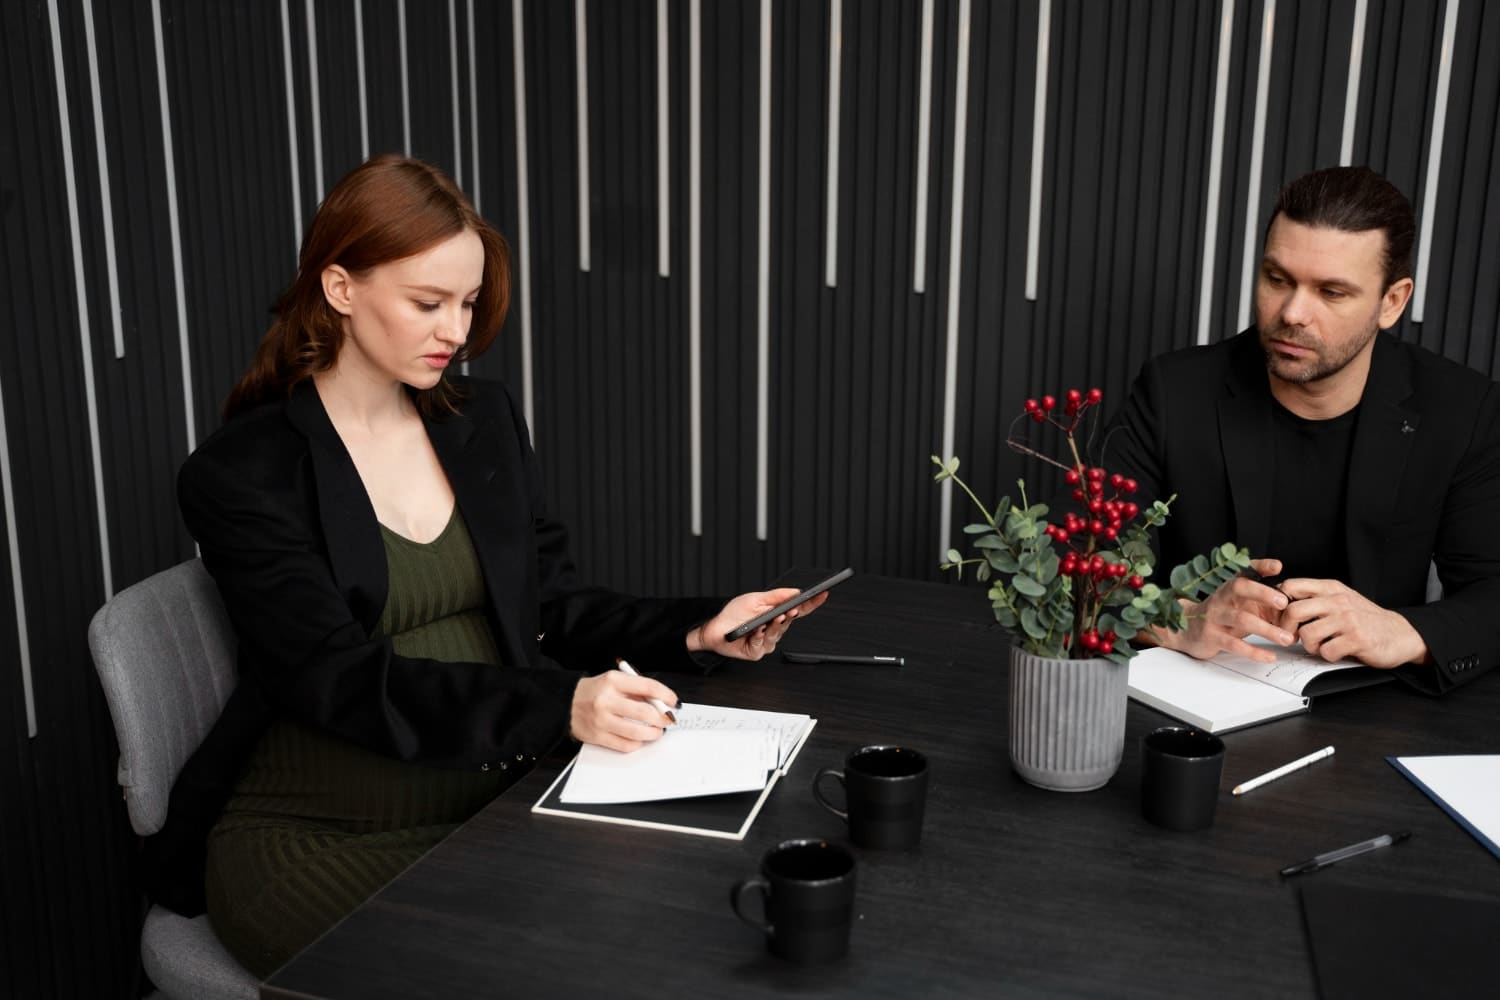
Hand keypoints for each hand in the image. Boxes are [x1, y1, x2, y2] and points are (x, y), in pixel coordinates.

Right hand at [570, 670, 679, 751]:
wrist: (565, 703)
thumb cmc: (595, 691)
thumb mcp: (614, 681)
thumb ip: (636, 689)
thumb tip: (662, 702)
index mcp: (613, 681)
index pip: (648, 687)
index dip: (666, 695)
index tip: (674, 702)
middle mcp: (607, 700)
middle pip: (645, 712)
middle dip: (662, 718)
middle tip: (667, 720)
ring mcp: (601, 720)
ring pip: (637, 732)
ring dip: (653, 733)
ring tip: (656, 731)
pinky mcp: (597, 736)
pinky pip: (625, 745)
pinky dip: (637, 743)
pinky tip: (638, 738)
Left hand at [687, 588, 828, 659]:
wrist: (715, 628)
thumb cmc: (734, 614)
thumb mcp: (755, 599)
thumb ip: (776, 596)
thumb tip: (796, 592)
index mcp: (776, 615)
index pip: (799, 609)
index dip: (812, 603)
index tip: (822, 595)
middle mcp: (774, 629)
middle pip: (789, 623)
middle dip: (791, 616)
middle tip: (793, 610)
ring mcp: (766, 641)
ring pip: (776, 634)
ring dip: (775, 626)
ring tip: (773, 619)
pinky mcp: (756, 651)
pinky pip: (761, 644)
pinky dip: (758, 635)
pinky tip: (757, 630)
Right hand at [1148, 558, 1295, 662]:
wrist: (1186, 631)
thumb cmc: (1219, 615)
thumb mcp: (1236, 601)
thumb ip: (1260, 594)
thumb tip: (1287, 590)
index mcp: (1229, 588)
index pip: (1243, 571)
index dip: (1259, 566)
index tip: (1276, 567)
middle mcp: (1221, 598)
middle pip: (1239, 588)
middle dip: (1263, 593)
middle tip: (1284, 602)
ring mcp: (1214, 617)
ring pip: (1241, 619)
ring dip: (1267, 630)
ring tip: (1287, 638)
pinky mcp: (1211, 637)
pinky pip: (1234, 644)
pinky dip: (1254, 652)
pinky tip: (1269, 656)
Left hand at [1277, 577, 1427, 668]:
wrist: (1401, 634)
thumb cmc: (1366, 618)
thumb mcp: (1341, 599)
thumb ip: (1315, 598)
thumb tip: (1281, 602)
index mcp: (1331, 589)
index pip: (1291, 586)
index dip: (1278, 604)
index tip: (1280, 617)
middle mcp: (1338, 601)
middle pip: (1293, 610)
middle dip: (1287, 628)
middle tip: (1293, 637)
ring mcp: (1348, 620)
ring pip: (1307, 634)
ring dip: (1309, 646)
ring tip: (1320, 646)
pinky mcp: (1357, 640)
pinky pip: (1326, 651)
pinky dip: (1327, 656)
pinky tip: (1336, 652)